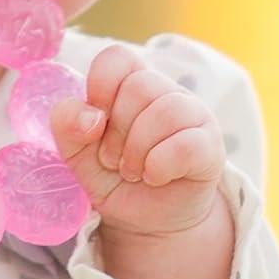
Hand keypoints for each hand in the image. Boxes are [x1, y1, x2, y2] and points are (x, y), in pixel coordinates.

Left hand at [49, 44, 225, 240]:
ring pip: (166, 111)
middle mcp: (164, 92)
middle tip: (113, 160)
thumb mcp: (77, 155)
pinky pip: (187, 144)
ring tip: (132, 172)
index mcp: (129, 85)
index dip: (101, 85)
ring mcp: (192, 115)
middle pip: (140, 86)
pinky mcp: (209, 146)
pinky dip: (160, 165)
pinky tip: (154, 177)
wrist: (145, 222)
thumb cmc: (113, 178)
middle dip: (116, 132)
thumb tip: (89, 116)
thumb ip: (68, 126)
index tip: (95, 123)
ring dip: (137, 151)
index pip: (118, 57)